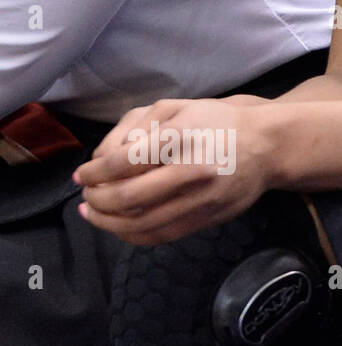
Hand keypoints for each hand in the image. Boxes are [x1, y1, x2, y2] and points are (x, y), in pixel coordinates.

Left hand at [72, 97, 278, 244]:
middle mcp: (190, 172)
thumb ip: (132, 129)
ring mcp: (201, 201)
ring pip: (144, 224)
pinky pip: (162, 236)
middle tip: (85, 196)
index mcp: (178, 138)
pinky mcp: (207, 220)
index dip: (94, 173)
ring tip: (92, 214)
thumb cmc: (211, 122)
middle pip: (130, 198)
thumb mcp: (170, 108)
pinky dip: (133, 236)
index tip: (81, 175)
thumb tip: (100, 158)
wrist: (263, 146)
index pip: (123, 162)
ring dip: (109, 223)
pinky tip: (117, 227)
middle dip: (98, 200)